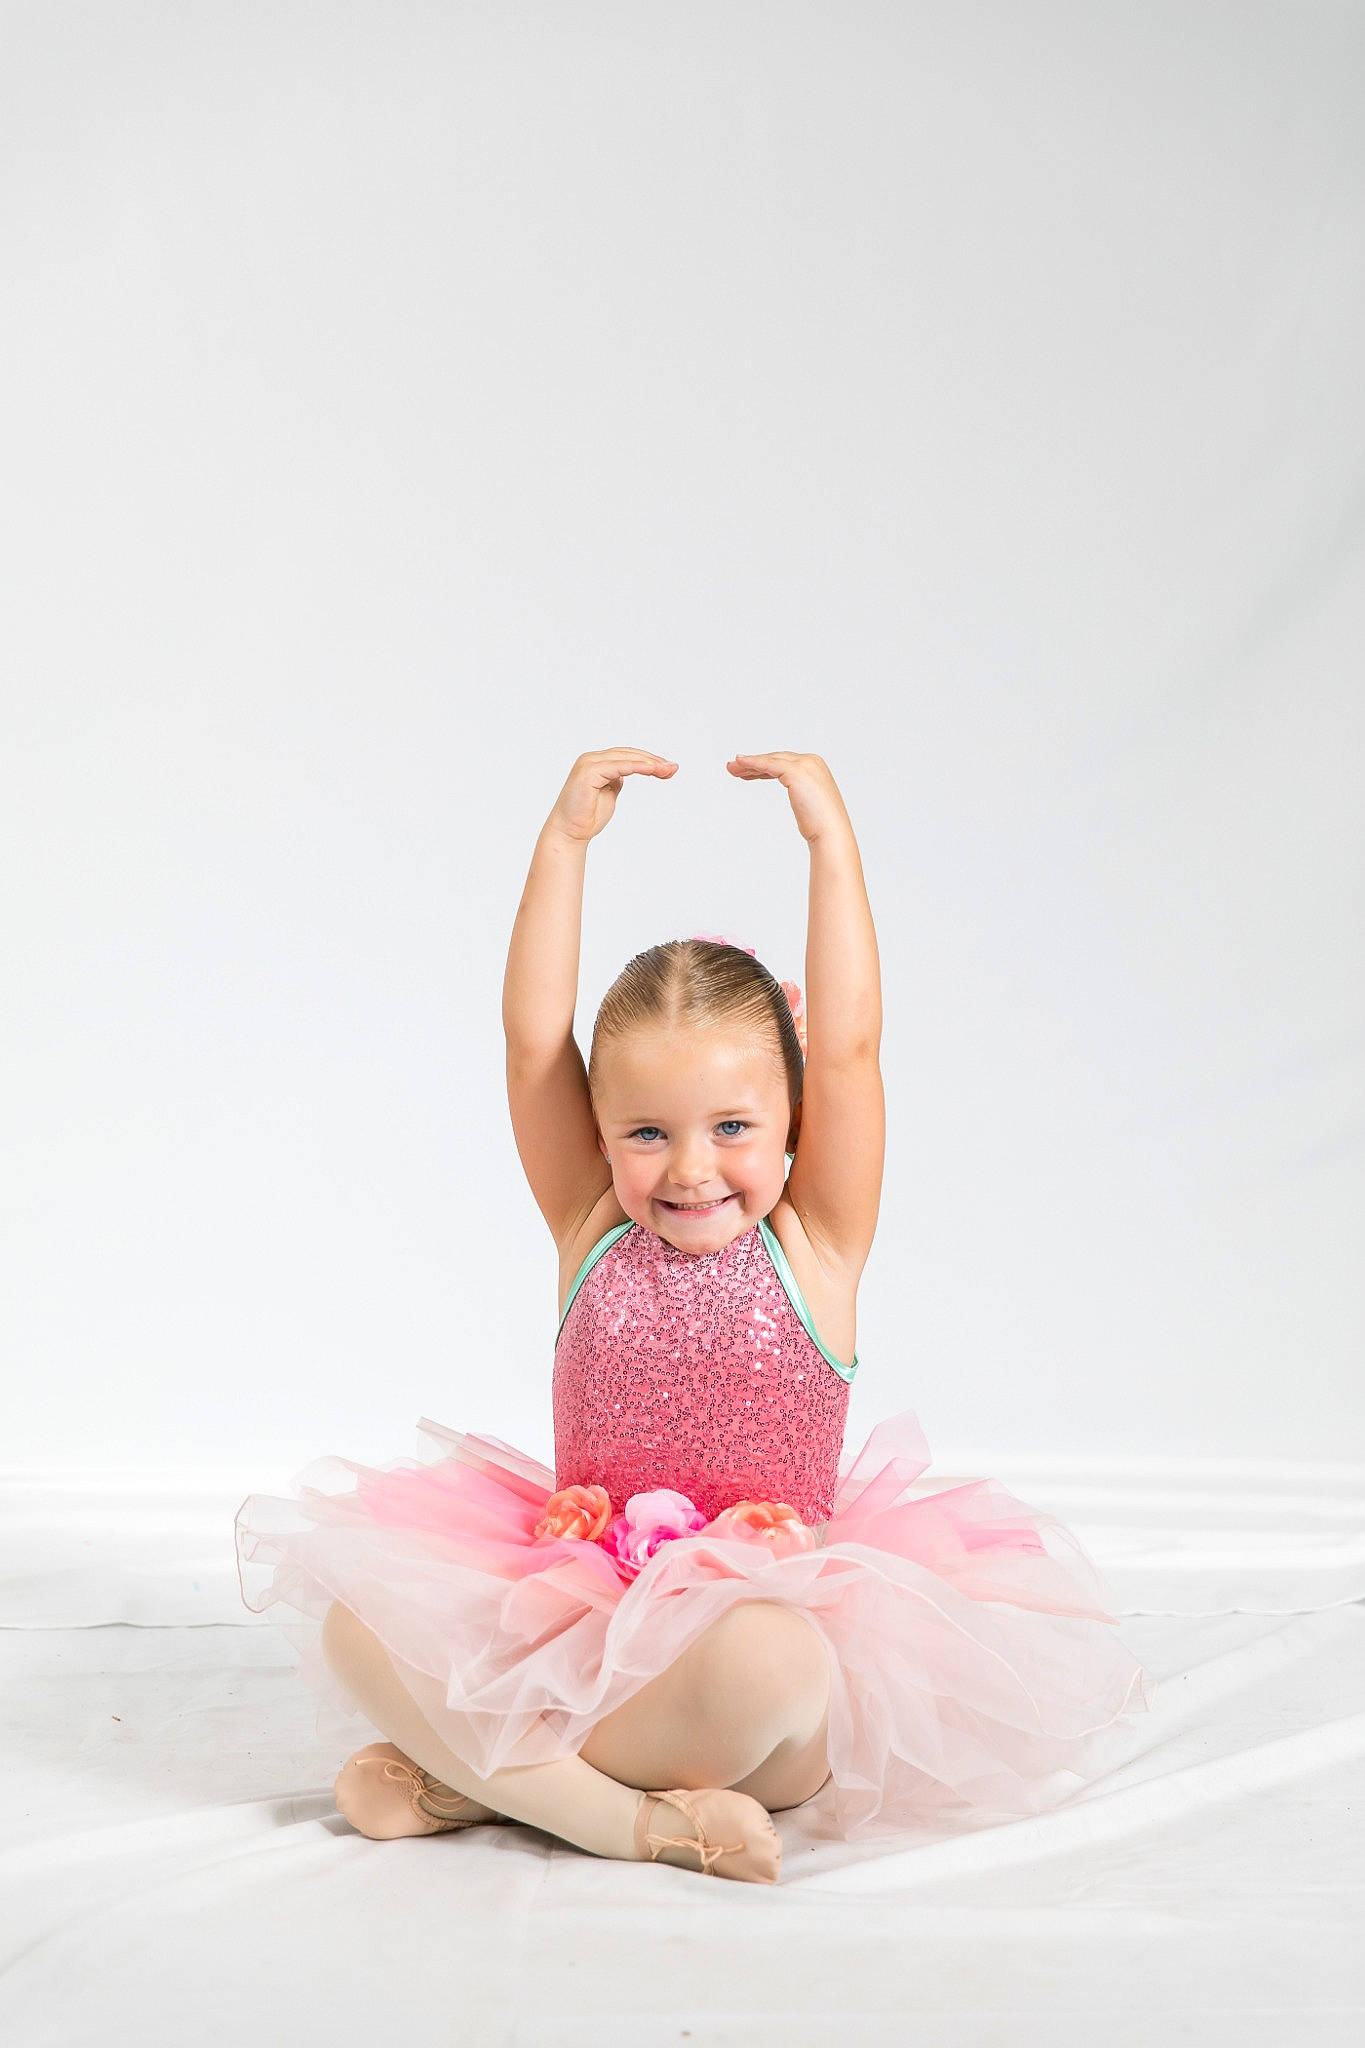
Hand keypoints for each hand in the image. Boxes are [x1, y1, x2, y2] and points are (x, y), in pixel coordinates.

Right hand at [548, 748, 677, 842]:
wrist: (570, 833)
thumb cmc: (587, 817)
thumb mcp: (609, 793)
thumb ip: (617, 781)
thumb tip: (630, 772)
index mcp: (596, 763)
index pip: (626, 756)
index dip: (648, 760)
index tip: (668, 768)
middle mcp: (591, 759)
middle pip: (628, 754)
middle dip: (653, 760)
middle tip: (673, 768)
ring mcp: (588, 763)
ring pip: (625, 757)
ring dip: (649, 763)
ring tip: (667, 769)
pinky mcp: (588, 772)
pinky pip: (618, 766)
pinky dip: (636, 767)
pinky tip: (652, 770)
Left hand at [726, 752, 847, 842]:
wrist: (830, 833)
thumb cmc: (821, 826)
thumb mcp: (810, 804)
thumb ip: (804, 795)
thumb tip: (799, 800)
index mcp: (816, 767)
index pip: (784, 763)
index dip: (763, 766)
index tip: (747, 772)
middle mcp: (811, 761)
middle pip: (775, 758)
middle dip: (753, 763)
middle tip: (733, 768)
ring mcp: (804, 765)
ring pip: (770, 760)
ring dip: (748, 763)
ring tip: (732, 768)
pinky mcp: (796, 772)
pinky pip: (768, 764)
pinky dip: (752, 763)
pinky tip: (739, 764)